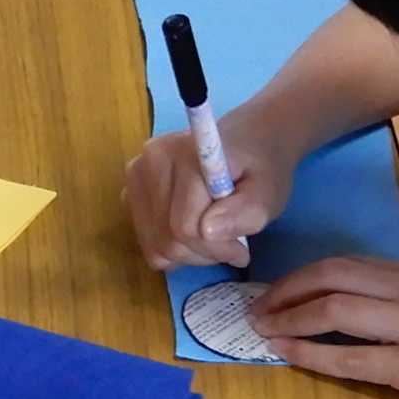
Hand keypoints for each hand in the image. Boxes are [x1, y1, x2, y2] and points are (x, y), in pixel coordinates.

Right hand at [123, 116, 288, 268]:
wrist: (246, 143)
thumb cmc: (259, 167)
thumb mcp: (268, 191)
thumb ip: (246, 211)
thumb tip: (207, 230)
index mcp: (182, 153)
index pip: (184, 227)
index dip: (216, 249)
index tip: (242, 250)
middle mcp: (148, 162)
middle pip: (166, 240)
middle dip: (203, 254)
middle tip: (231, 247)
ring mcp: (134, 179)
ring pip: (154, 246)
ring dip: (188, 255)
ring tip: (214, 238)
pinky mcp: (130, 194)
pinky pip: (147, 243)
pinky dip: (172, 250)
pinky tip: (194, 232)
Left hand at [253, 256, 398, 398]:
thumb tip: (364, 310)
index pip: (353, 263)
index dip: (307, 274)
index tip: (279, 288)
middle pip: (336, 276)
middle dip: (287, 289)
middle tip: (256, 306)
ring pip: (335, 311)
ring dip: (290, 319)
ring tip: (262, 330)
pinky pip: (350, 359)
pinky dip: (312, 355)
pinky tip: (289, 355)